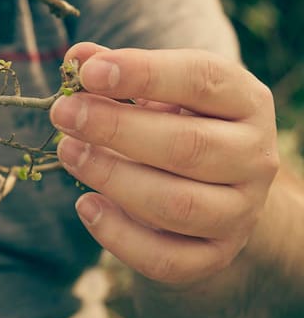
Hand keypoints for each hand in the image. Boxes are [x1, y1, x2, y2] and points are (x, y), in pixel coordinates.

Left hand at [50, 42, 278, 283]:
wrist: (214, 190)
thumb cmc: (176, 124)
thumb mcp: (155, 91)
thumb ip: (117, 71)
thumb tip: (78, 58)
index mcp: (244, 101)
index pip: (202, 80)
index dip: (143, 74)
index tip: (88, 73)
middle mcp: (255, 157)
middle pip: (188, 147)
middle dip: (115, 129)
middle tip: (62, 114)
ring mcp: (240, 212)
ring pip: (177, 205)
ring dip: (112, 178)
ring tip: (69, 153)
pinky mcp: (215, 255)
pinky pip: (166, 259)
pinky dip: (118, 236)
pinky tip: (85, 205)